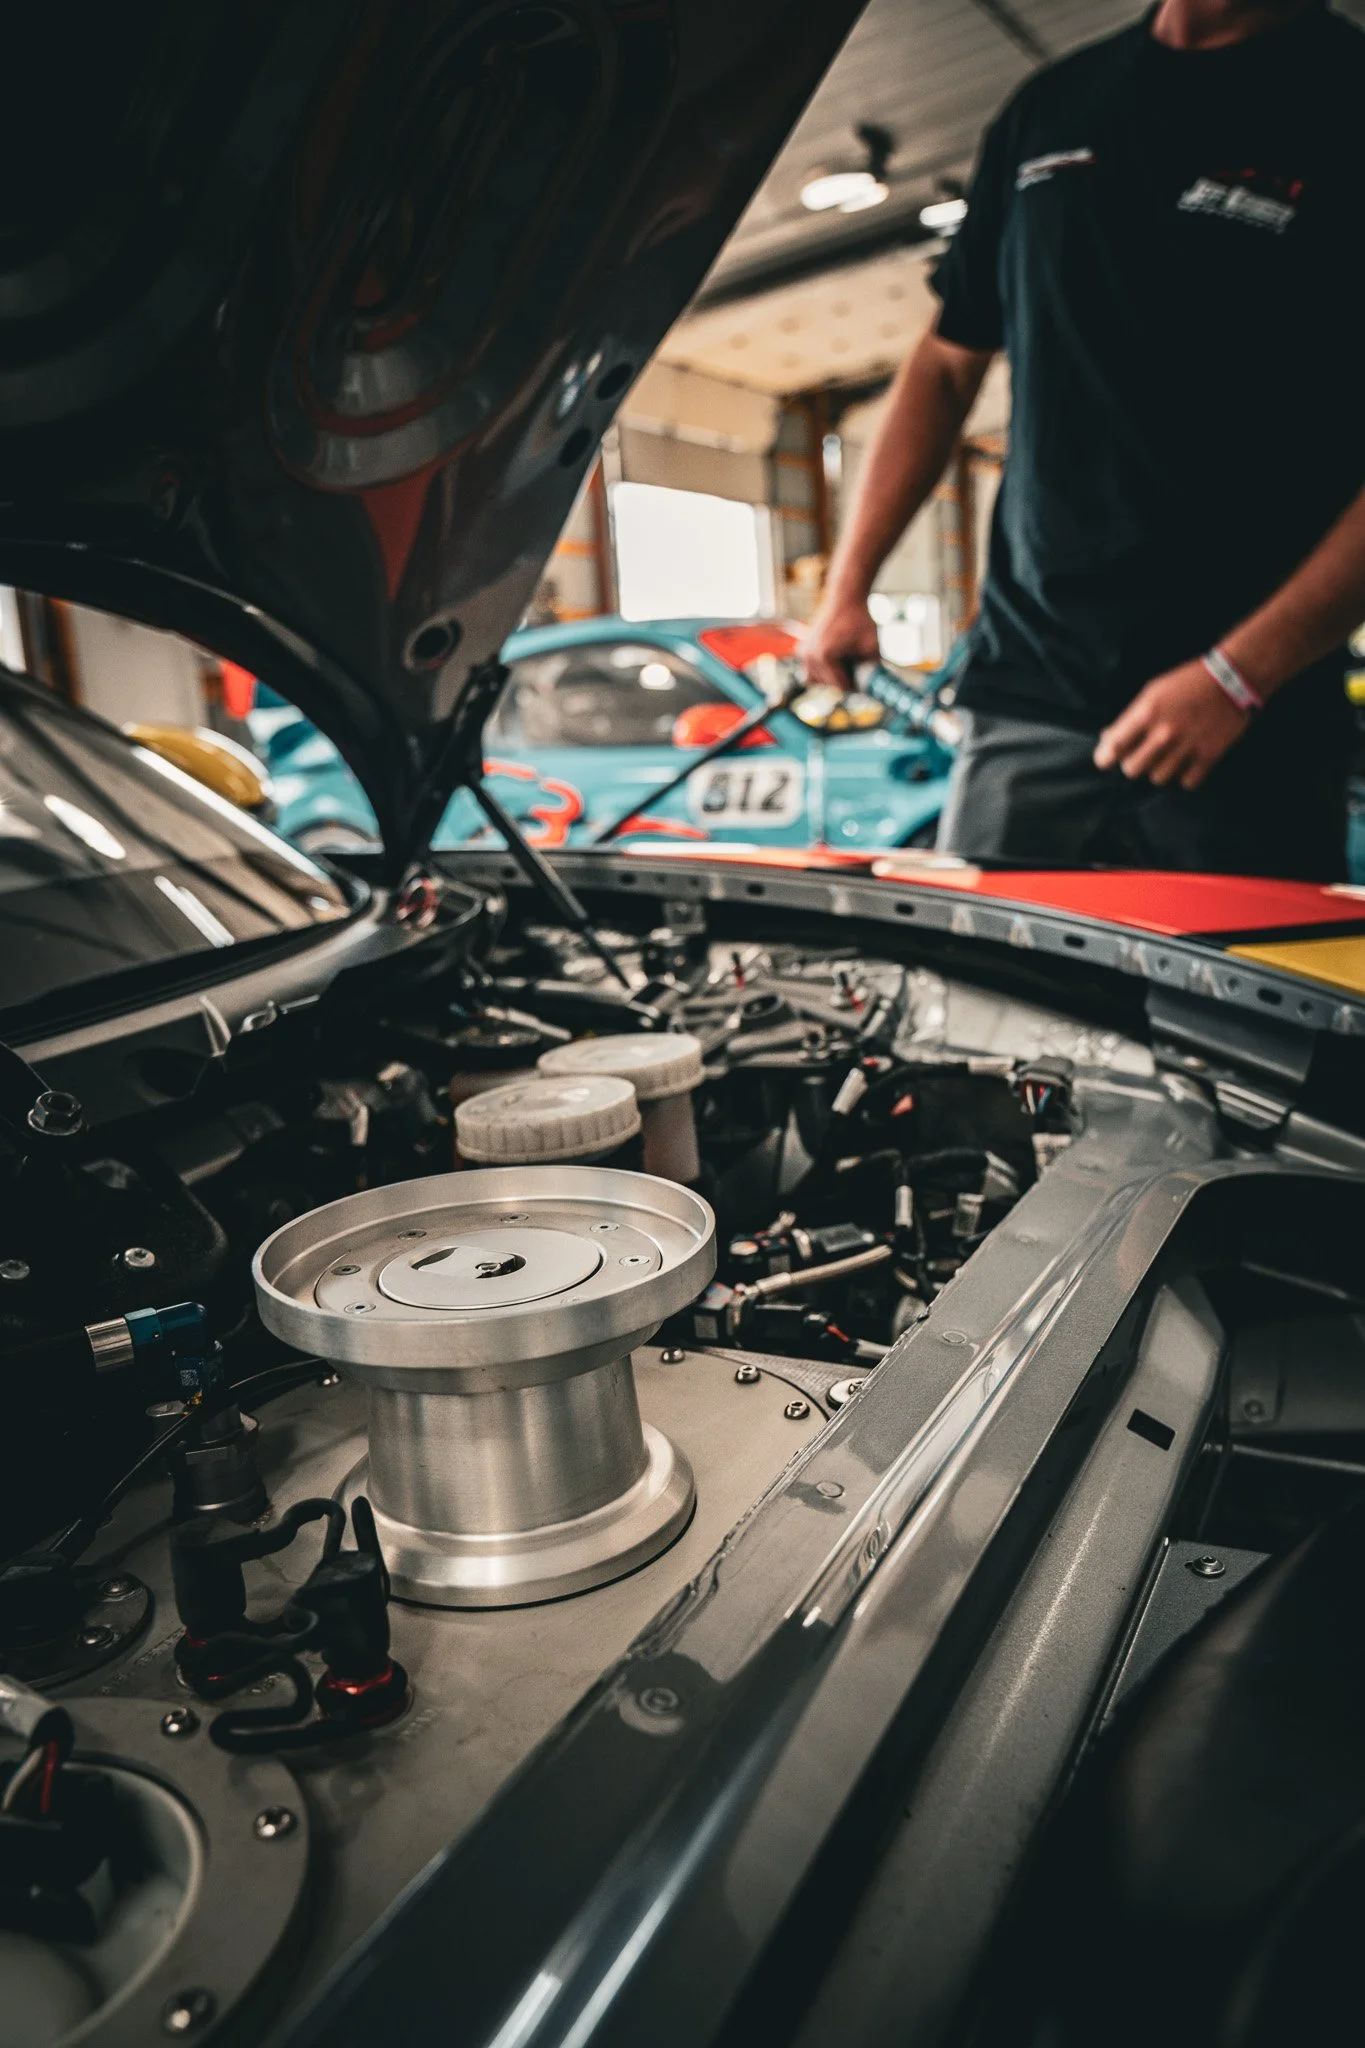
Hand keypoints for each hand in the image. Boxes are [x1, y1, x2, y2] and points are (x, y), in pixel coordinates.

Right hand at [802, 593, 879, 689]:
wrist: (845, 598)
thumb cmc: (860, 620)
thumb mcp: (873, 647)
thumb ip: (873, 670)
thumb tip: (874, 689)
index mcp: (825, 658)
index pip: (842, 687)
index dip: (857, 683)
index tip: (864, 672)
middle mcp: (810, 657)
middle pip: (829, 685)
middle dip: (844, 678)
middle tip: (856, 662)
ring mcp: (803, 653)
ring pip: (816, 681)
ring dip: (831, 675)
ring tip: (844, 659)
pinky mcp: (801, 650)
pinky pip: (810, 670)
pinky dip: (822, 668)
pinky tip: (834, 655)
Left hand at [1093, 659, 1251, 789]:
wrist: (1231, 679)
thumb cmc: (1188, 683)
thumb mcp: (1153, 692)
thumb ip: (1130, 718)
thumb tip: (1107, 738)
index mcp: (1147, 713)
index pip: (1114, 747)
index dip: (1104, 758)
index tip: (1106, 759)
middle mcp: (1164, 733)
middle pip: (1132, 769)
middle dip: (1133, 763)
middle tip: (1141, 754)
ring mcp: (1187, 746)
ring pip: (1158, 778)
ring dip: (1160, 769)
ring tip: (1168, 755)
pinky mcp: (1209, 756)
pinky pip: (1186, 782)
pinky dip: (1185, 776)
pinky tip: (1187, 762)